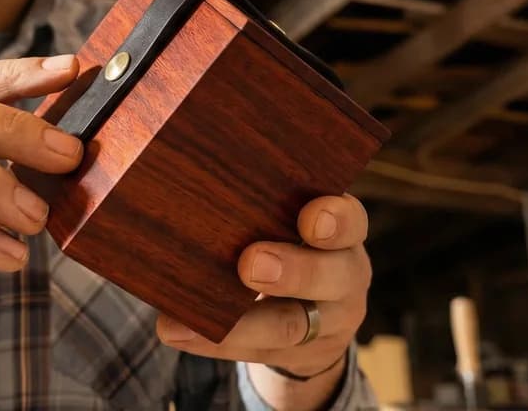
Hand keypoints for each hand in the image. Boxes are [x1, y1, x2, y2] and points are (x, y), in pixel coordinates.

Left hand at [156, 194, 370, 378]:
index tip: (311, 218)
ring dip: (241, 323)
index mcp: (345, 231)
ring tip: (190, 318)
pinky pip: (254, 352)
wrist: (319, 314)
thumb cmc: (291, 239)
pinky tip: (176, 331)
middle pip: (331, 276)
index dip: (335, 219)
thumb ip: (267, 203)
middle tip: (250, 264)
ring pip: (289, 325)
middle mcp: (345, 277)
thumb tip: (193, 173)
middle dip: (292, 271)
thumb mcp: (294, 218)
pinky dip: (212, 342)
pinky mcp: (297, 354)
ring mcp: (327, 323)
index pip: (351, 222)